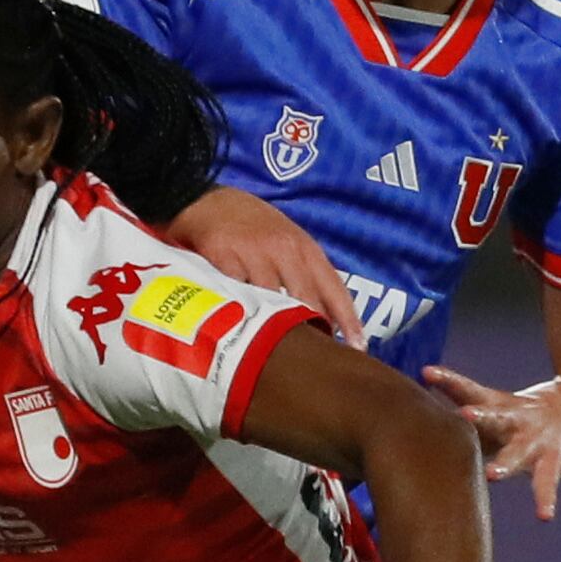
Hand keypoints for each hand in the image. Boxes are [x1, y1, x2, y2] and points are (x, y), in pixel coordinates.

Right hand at [167, 186, 364, 345]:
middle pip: (305, 300)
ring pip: (270, 299)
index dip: (347, 319)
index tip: (356, 348)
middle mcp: (284, 248)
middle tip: (312, 361)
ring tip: (273, 354)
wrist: (204, 200)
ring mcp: (253, 251)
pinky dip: (237, 314)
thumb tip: (326, 318)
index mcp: (304, 248)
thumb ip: (304, 275)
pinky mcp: (222, 255)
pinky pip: (234, 292)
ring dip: (272, 327)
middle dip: (310, 330)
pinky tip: (237, 332)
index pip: (333, 288)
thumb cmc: (250, 226)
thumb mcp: (285, 242)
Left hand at [420, 364, 560, 520]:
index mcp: (496, 406)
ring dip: (505, 464)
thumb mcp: (489, 409)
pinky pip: (546, 484)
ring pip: (518, 452)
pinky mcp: (553, 462)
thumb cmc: (518, 418)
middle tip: (464, 413)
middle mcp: (515, 421)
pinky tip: (545, 516)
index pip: (469, 390)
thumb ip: (454, 410)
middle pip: (496, 417)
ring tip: (494, 475)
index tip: (428, 373)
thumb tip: (402, 414)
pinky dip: (546, 500)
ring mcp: (535, 442)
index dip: (449, 380)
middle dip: (480, 416)